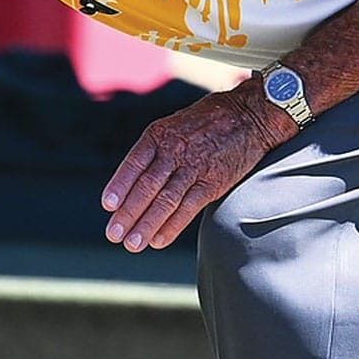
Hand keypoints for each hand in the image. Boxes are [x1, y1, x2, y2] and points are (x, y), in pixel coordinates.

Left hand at [101, 87, 287, 251]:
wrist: (251, 115)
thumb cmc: (209, 121)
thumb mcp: (176, 124)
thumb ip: (157, 149)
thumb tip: (136, 180)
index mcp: (160, 134)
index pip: (134, 163)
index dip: (120, 185)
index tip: (107, 206)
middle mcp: (175, 150)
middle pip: (146, 186)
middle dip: (128, 213)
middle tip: (113, 234)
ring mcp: (195, 167)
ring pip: (165, 200)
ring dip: (146, 224)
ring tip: (132, 244)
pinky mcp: (213, 182)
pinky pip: (189, 207)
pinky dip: (172, 226)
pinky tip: (158, 240)